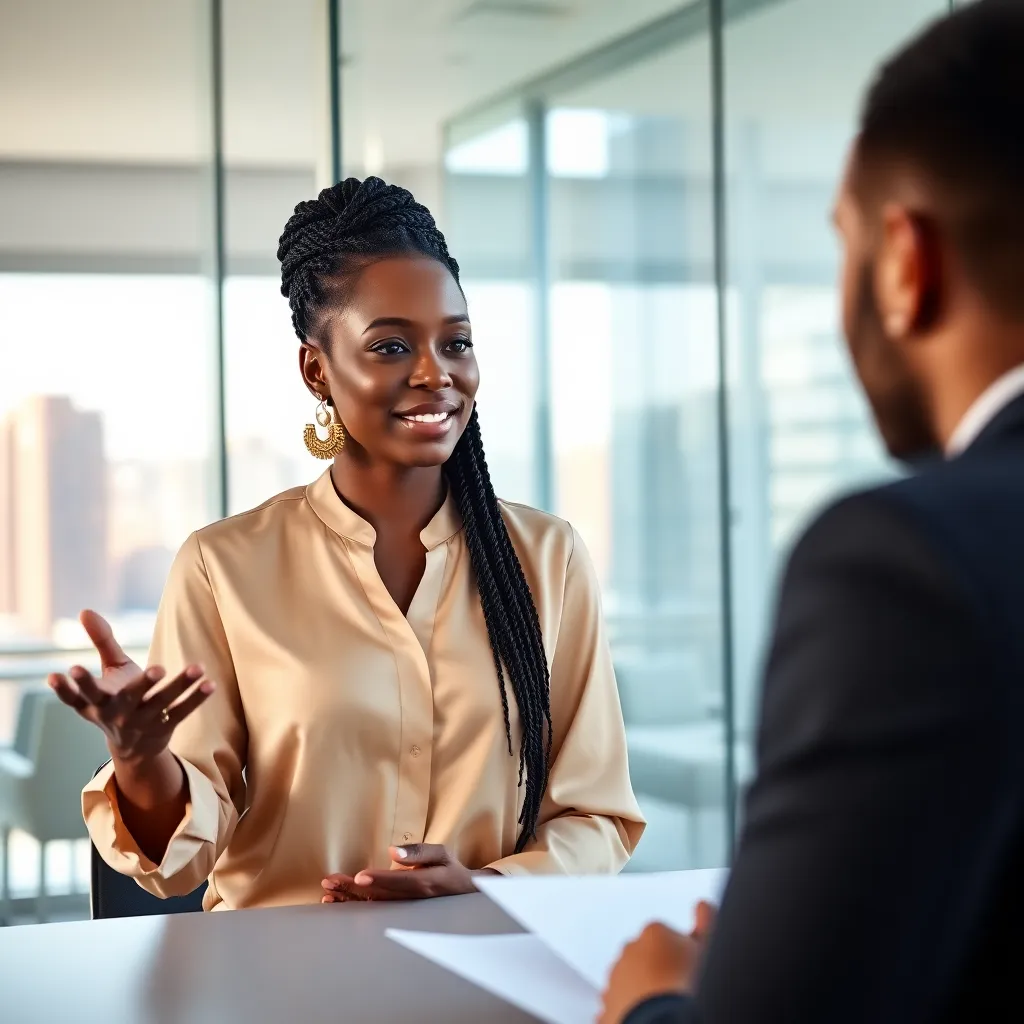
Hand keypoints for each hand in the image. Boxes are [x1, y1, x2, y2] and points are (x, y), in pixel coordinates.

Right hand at [47, 609, 214, 762]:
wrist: (134, 747)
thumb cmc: (117, 697)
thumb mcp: (108, 671)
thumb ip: (102, 641)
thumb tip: (85, 610)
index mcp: (97, 702)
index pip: (79, 697)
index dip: (68, 687)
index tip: (59, 673)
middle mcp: (118, 714)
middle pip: (127, 700)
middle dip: (141, 686)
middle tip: (157, 668)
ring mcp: (142, 722)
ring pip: (162, 702)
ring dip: (179, 685)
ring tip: (197, 667)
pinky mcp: (165, 725)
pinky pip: (182, 711)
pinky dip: (196, 698)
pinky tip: (210, 683)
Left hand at [321, 844, 496, 902]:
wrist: (462, 897)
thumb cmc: (450, 870)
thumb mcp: (442, 854)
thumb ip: (418, 852)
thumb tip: (392, 851)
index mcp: (424, 884)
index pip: (398, 882)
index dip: (379, 879)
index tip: (358, 876)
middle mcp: (410, 901)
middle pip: (379, 896)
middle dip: (352, 889)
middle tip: (329, 882)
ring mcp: (402, 910)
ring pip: (372, 906)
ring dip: (349, 900)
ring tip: (327, 895)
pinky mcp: (396, 912)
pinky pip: (373, 910)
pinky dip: (354, 906)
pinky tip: (337, 903)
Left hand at [598, 902, 715, 1023]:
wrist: (661, 1020)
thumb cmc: (687, 983)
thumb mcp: (708, 947)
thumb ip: (707, 922)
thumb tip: (703, 905)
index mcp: (653, 932)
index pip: (668, 938)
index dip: (682, 954)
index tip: (690, 970)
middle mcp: (629, 950)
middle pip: (648, 957)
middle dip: (660, 969)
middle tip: (677, 989)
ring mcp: (615, 978)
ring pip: (631, 981)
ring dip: (644, 990)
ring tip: (663, 1006)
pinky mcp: (607, 1004)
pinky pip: (619, 1004)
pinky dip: (630, 1009)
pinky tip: (647, 1016)